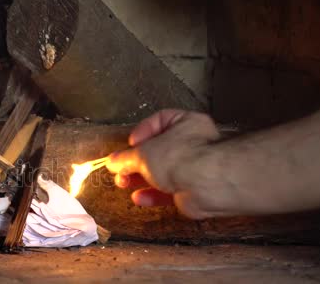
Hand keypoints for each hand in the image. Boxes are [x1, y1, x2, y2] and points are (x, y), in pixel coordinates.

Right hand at [106, 109, 220, 218]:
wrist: (207, 184)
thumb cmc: (180, 157)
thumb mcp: (143, 153)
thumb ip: (125, 158)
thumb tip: (112, 161)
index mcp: (185, 123)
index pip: (159, 121)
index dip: (141, 132)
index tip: (130, 145)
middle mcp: (192, 143)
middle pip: (158, 151)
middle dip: (136, 162)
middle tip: (121, 169)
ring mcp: (194, 168)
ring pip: (162, 173)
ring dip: (141, 180)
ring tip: (123, 183)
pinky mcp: (193, 191)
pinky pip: (170, 192)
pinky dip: (153, 195)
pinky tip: (139, 198)